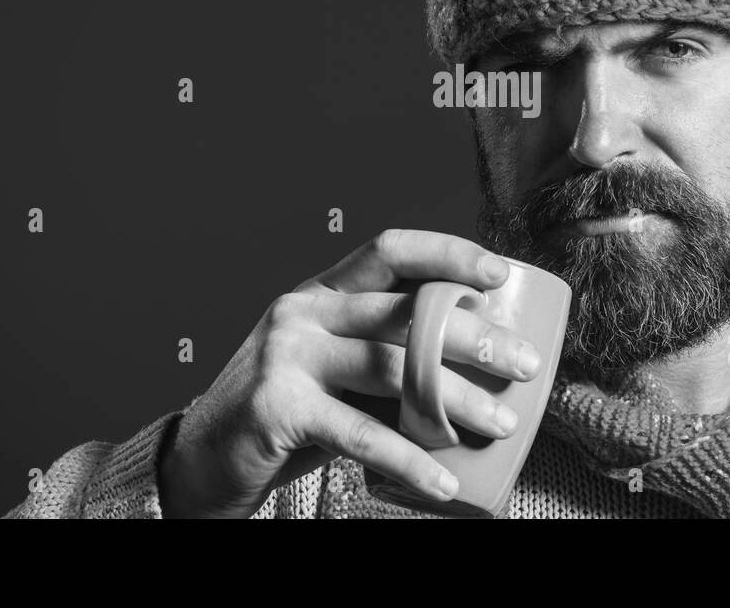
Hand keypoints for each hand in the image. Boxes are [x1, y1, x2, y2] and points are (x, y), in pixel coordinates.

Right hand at [157, 230, 541, 517]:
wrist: (204, 459)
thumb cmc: (290, 413)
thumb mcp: (336, 371)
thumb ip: (387, 359)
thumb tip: (483, 371)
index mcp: (322, 291)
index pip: (389, 249)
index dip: (448, 253)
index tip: (500, 273)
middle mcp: (302, 311)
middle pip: (403, 311)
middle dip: (474, 336)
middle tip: (526, 364)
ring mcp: (285, 355)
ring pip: (390, 368)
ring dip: (456, 399)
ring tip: (501, 424)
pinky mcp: (276, 406)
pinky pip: (358, 433)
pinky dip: (409, 460)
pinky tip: (444, 481)